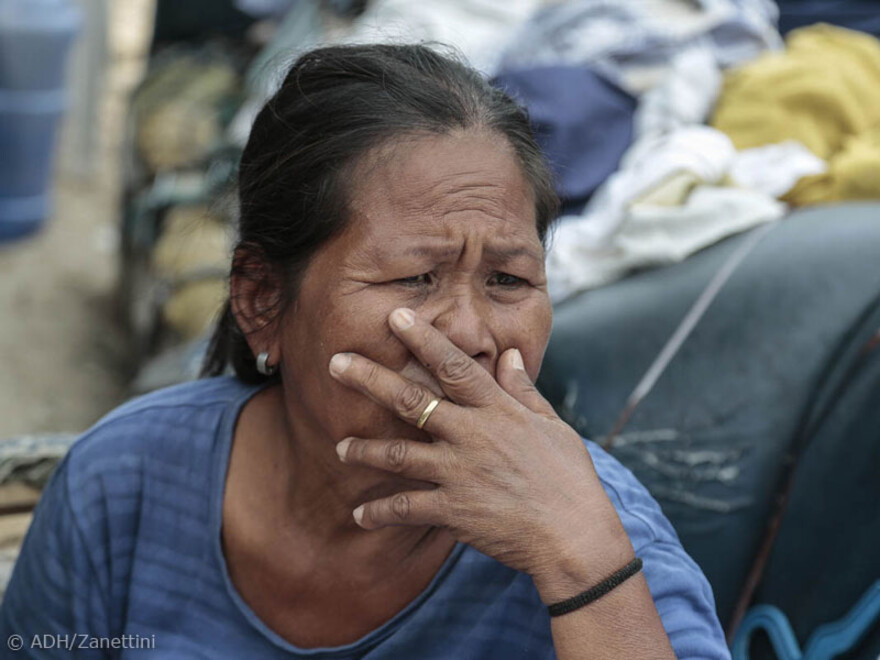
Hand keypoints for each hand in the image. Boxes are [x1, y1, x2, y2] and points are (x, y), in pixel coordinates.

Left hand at [328, 307, 633, 594]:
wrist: (575, 536)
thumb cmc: (570, 478)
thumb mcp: (552, 425)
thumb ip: (523, 389)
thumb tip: (508, 353)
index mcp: (498, 410)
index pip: (454, 365)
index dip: (423, 338)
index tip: (395, 316)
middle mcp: (473, 435)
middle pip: (412, 400)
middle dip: (371, 379)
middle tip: (336, 363)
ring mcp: (460, 472)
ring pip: (398, 453)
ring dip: (364, 449)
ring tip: (340, 447)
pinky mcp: (454, 510)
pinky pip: (406, 508)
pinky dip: (380, 511)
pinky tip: (359, 514)